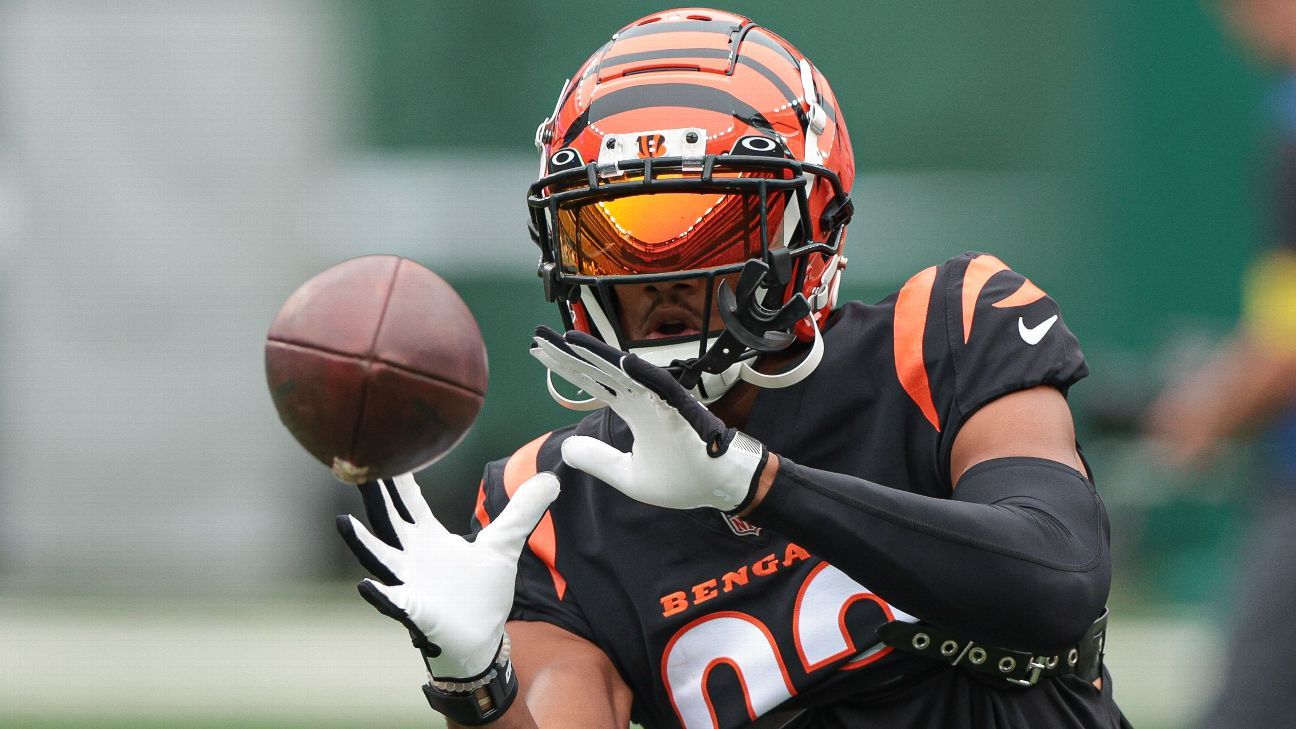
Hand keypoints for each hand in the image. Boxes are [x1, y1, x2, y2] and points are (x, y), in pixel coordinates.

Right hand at [337, 472, 559, 679]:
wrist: (482, 637)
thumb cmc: (482, 593)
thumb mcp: (505, 545)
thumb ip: (523, 512)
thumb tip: (551, 479)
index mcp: (429, 538)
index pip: (409, 502)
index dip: (399, 479)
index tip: (386, 449)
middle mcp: (412, 555)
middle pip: (387, 520)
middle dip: (373, 497)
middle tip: (356, 469)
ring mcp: (409, 582)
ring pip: (379, 557)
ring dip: (361, 541)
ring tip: (343, 521)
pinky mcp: (414, 610)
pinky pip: (392, 601)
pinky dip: (380, 594)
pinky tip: (367, 584)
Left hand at [529, 326, 765, 511]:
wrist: (721, 486)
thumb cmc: (682, 477)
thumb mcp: (628, 476)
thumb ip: (598, 460)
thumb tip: (566, 447)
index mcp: (632, 409)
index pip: (592, 382)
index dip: (566, 367)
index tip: (539, 351)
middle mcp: (643, 398)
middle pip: (600, 370)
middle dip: (569, 353)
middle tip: (540, 335)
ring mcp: (661, 401)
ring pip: (624, 372)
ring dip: (599, 356)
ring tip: (569, 340)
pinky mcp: (682, 410)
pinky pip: (660, 388)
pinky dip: (643, 374)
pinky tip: (621, 360)